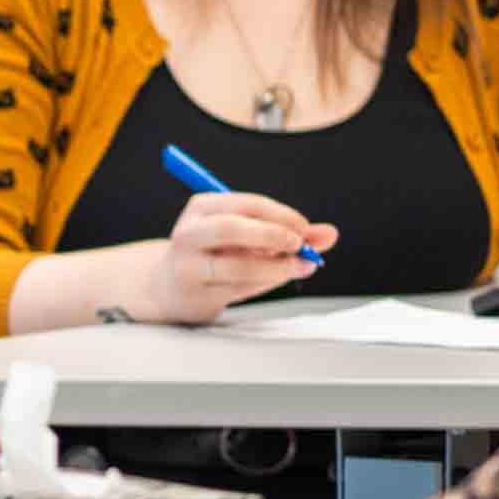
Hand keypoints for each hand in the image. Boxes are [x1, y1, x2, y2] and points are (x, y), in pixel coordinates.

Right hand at [131, 193, 337, 324]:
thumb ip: (289, 233)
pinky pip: (238, 290)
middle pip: (231, 228)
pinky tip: (276, 278)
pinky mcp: (196, 294)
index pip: (246, 204)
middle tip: (299, 245)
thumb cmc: (216, 254)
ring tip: (298, 266)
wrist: (169, 287)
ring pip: (237, 266)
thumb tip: (330, 235)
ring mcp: (189, 265)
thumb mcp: (248, 235)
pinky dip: (265, 283)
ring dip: (275, 268)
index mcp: (202, 207)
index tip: (304, 228)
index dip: (281, 215)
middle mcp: (190, 233)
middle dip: (272, 235)